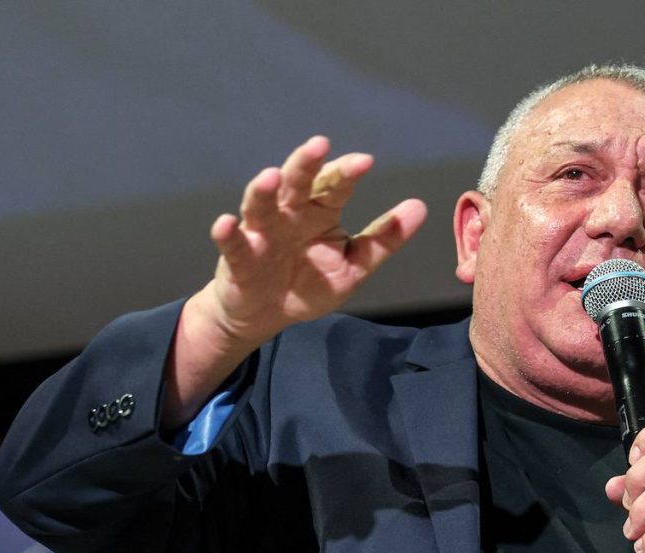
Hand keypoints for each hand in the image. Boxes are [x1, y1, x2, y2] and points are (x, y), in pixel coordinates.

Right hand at [207, 135, 426, 345]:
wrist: (268, 314)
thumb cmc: (310, 282)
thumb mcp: (354, 265)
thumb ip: (384, 239)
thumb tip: (419, 208)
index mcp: (319, 212)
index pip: (334, 186)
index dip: (347, 173)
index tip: (365, 162)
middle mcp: (289, 214)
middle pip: (296, 183)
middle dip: (306, 164)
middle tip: (319, 145)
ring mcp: (261, 233)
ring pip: (261, 205)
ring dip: (263, 190)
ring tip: (272, 176)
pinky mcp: (238, 258)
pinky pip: (233, 244)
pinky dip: (227, 234)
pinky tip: (225, 223)